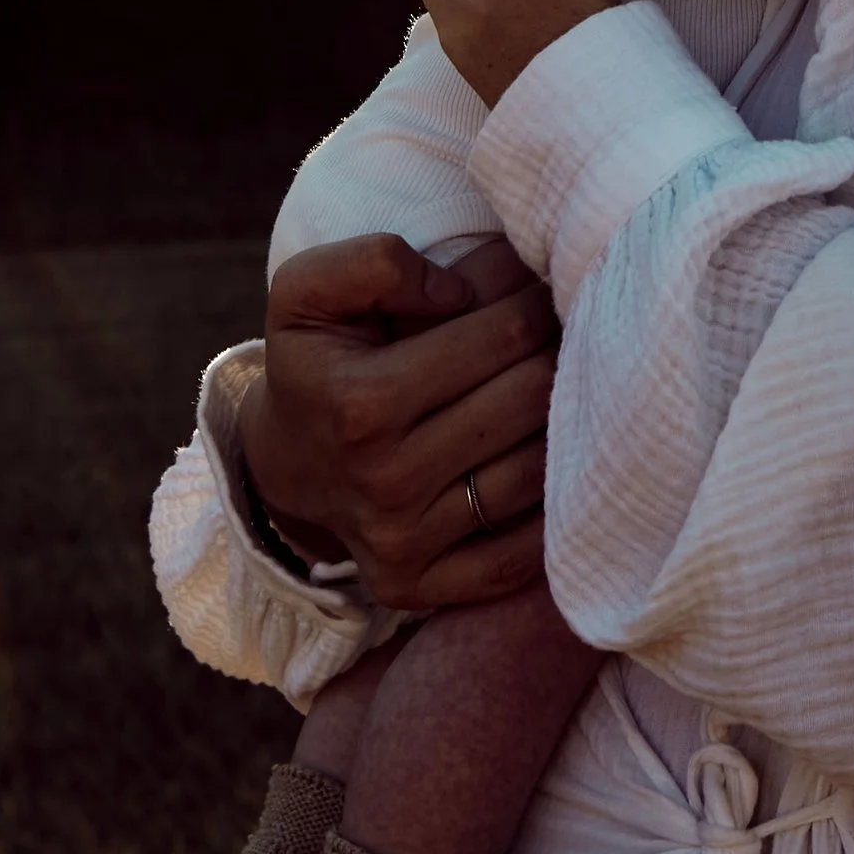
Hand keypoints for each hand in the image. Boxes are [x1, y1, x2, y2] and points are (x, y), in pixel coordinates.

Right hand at [241, 231, 561, 610]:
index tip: (542, 289)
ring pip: (539, 471)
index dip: (535, 301)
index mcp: (363, 402)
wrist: (285, 466)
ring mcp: (406, 543)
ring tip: (567, 392)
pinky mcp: (423, 589)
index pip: (503, 336)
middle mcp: (386, 481)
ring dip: (565, 424)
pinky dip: (552, 509)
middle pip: (530, 398)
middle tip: (568, 335)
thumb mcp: (306, 292)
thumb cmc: (316, 363)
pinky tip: (554, 467)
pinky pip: (524, 553)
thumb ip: (372, 263)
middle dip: (559, 354)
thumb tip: (455, 291)